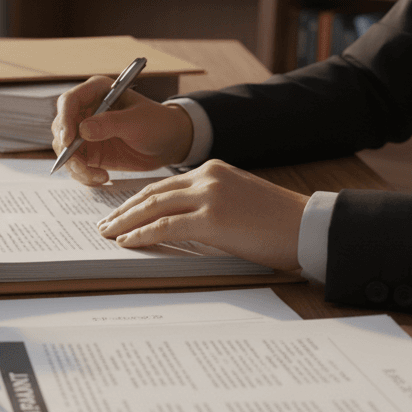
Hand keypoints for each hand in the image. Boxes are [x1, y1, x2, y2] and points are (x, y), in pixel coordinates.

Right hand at [51, 75, 194, 185]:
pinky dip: (84, 175)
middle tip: (81, 167)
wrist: (168, 143)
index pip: (69, 102)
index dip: (64, 120)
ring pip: (65, 150)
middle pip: (60, 128)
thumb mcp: (137, 122)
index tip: (69, 140)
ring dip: (76, 167)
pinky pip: (76, 165)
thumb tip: (83, 130)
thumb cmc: (157, 123)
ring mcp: (85, 133)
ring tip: (98, 176)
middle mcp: (86, 111)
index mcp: (97, 92)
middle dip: (67, 150)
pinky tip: (102, 178)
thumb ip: (111, 124)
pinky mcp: (89, 152)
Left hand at [97, 160, 308, 270]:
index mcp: (212, 169)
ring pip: (153, 207)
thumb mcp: (238, 199)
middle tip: (105, 224)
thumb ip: (209, 202)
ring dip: (125, 222)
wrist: (307, 226)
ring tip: (108, 234)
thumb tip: (180, 222)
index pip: (164, 184)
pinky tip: (127, 243)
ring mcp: (209, 196)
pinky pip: (166, 227)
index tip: (120, 211)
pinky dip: (142, 235)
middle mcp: (207, 177)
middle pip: (152, 193)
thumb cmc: (277, 221)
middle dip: (124, 210)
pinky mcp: (212, 219)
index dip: (138, 199)